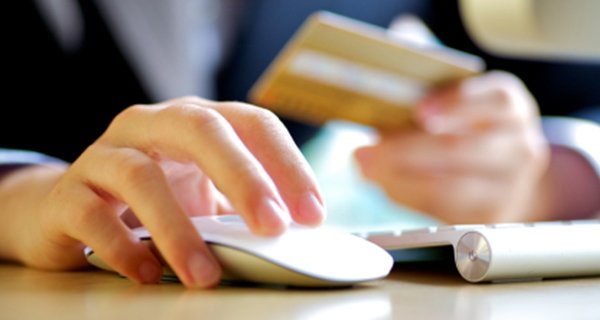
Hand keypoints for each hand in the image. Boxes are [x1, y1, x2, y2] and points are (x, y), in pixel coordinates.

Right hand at [0, 97, 324, 287]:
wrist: (73, 208)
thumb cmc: (154, 200)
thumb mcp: (204, 196)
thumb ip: (241, 209)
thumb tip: (296, 240)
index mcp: (196, 121)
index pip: (252, 124)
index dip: (287, 164)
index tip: (311, 214)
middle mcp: (151, 125)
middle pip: (201, 130)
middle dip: (243, 177)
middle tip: (272, 227)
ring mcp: (105, 154)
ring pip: (141, 176)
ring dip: (179, 229)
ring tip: (205, 274)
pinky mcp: (68, 193)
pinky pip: (93, 214)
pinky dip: (123, 247)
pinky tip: (147, 273)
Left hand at [354, 72, 549, 222]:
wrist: (502, 176)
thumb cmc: (465, 127)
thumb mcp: (456, 99)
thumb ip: (428, 76)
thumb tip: (398, 42)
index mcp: (511, 107)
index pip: (496, 100)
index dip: (457, 104)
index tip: (419, 111)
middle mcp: (519, 145)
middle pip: (464, 149)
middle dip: (407, 150)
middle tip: (366, 149)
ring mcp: (508, 186)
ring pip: (452, 188)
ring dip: (400, 178)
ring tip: (365, 166)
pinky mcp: (487, 217)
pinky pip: (444, 211)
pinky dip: (407, 196)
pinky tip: (383, 183)